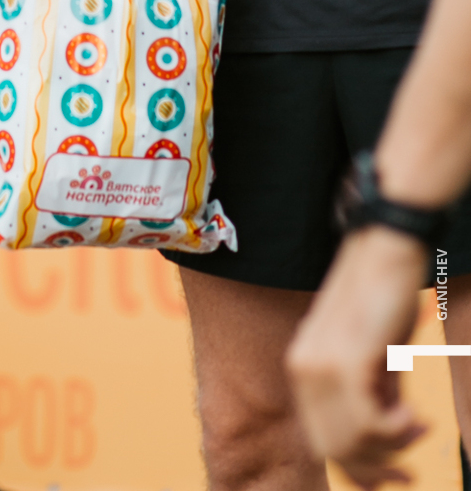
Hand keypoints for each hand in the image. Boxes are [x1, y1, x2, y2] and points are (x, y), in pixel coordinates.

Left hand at [287, 229, 428, 486]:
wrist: (385, 252)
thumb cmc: (382, 299)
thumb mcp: (373, 357)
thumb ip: (371, 395)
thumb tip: (387, 438)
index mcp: (303, 367)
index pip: (323, 441)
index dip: (362, 469)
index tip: (398, 474)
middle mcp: (303, 368)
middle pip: (336, 451)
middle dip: (379, 468)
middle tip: (412, 464)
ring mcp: (321, 365)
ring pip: (353, 443)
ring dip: (393, 447)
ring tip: (419, 425)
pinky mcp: (346, 360)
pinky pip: (369, 424)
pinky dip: (396, 431)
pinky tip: (415, 416)